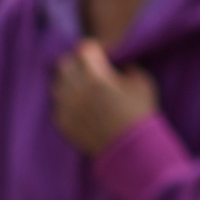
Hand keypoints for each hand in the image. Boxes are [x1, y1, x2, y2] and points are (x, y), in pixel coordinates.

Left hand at [49, 40, 157, 155]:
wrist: (132, 151)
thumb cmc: (140, 114)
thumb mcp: (142, 83)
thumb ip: (128, 67)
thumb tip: (118, 64)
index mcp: (96, 77)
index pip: (84, 48)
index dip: (93, 49)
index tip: (100, 54)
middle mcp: (75, 90)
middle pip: (64, 63)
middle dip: (77, 63)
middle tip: (89, 69)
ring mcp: (65, 107)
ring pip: (57, 84)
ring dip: (69, 83)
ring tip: (84, 89)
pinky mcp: (62, 122)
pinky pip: (58, 105)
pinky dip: (68, 103)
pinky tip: (82, 108)